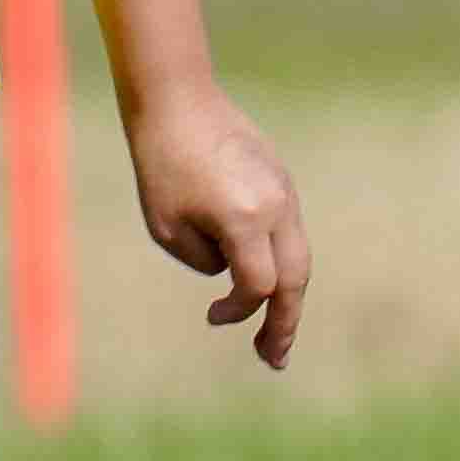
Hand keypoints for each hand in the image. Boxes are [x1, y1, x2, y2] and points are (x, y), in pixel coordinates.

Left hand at [124, 81, 308, 367]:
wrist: (177, 102)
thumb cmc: (161, 164)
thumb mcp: (167, 227)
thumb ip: (206, 261)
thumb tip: (233, 271)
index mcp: (245, 220)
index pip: (258, 287)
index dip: (238, 311)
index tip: (212, 317)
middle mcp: (276, 207)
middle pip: (295, 279)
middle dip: (286, 323)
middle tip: (274, 359)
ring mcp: (285, 192)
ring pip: (298, 257)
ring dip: (289, 296)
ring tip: (277, 334)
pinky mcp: (282, 180)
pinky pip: (289, 232)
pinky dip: (282, 262)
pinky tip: (265, 283)